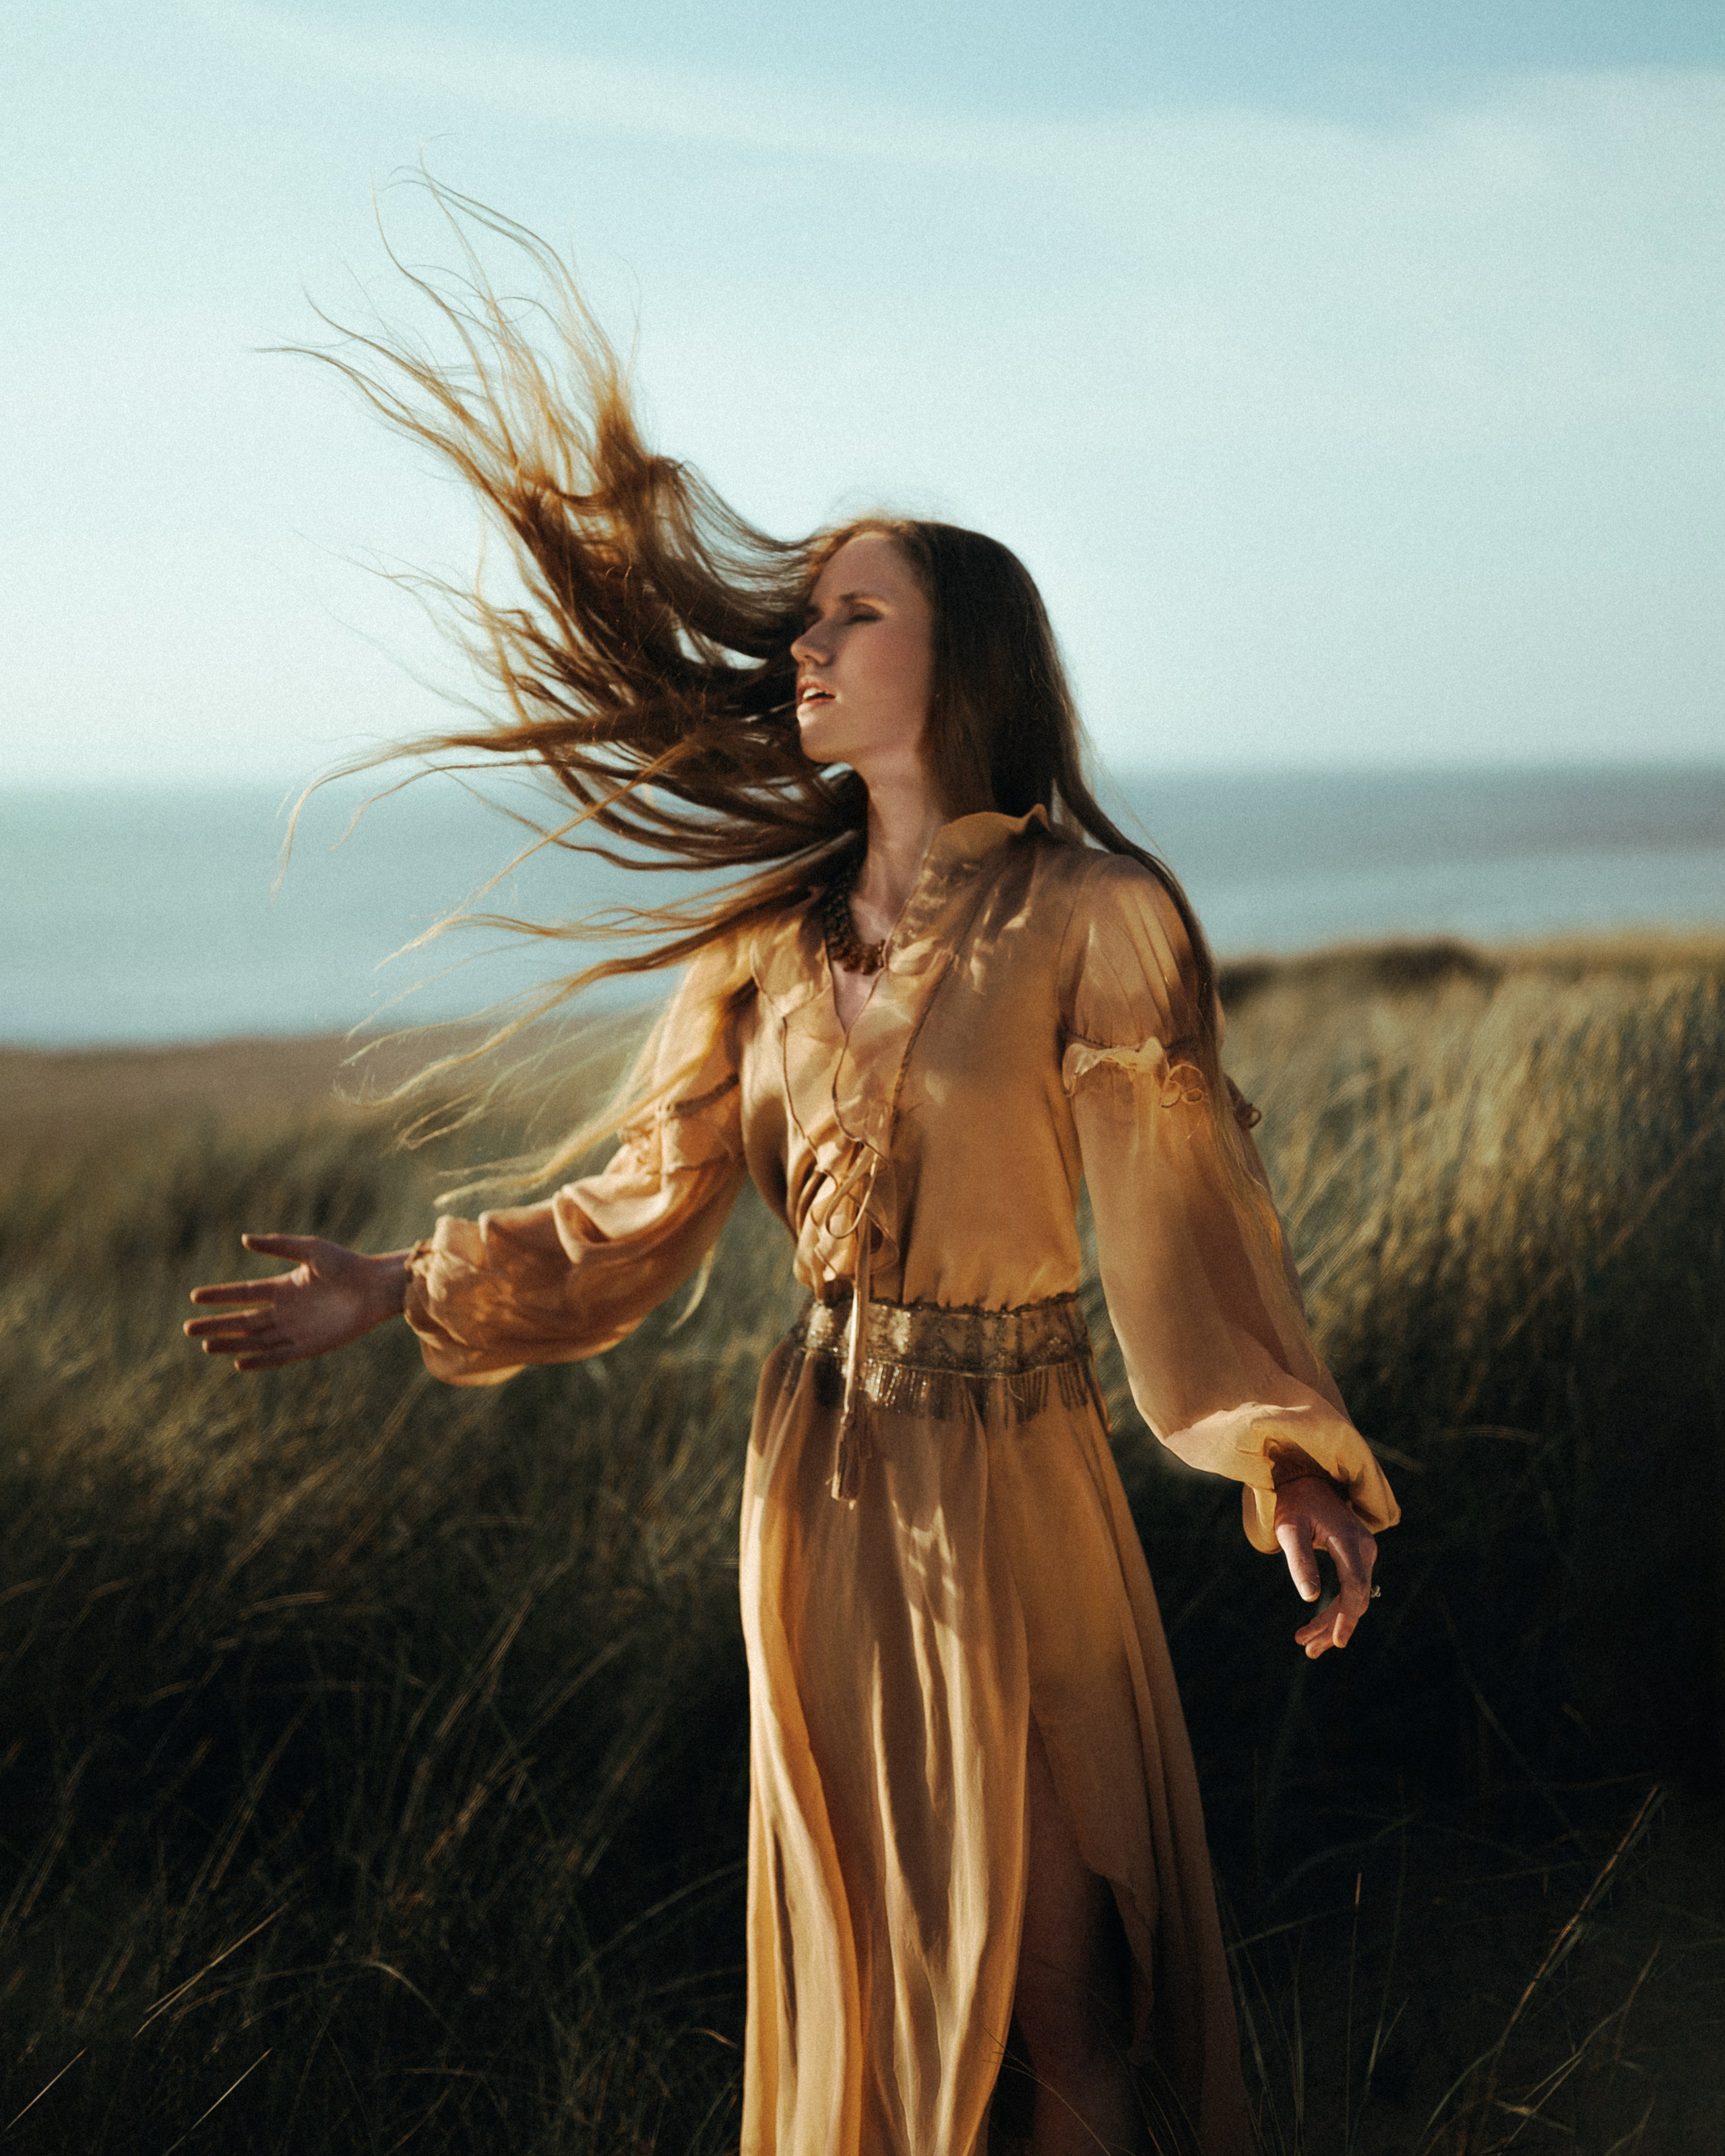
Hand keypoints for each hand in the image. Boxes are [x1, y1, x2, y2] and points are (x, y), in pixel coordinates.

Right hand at [184, 1234, 408, 1370]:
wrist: (377, 1287)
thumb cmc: (347, 1264)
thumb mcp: (310, 1249)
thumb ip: (278, 1246)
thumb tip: (244, 1239)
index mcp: (283, 1287)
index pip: (243, 1293)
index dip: (219, 1295)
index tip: (194, 1296)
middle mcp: (286, 1310)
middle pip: (243, 1320)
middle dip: (216, 1325)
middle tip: (189, 1329)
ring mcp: (296, 1330)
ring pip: (256, 1340)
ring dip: (231, 1343)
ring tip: (206, 1346)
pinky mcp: (310, 1346)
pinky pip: (279, 1356)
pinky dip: (260, 1360)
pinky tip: (239, 1362)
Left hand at [1275, 1477, 1378, 1657]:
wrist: (1306, 1477)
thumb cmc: (1294, 1503)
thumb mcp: (1290, 1530)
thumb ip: (1300, 1562)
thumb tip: (1309, 1598)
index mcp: (1351, 1542)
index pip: (1355, 1589)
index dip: (1346, 1618)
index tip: (1336, 1643)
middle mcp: (1365, 1549)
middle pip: (1355, 1599)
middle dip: (1332, 1627)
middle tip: (1306, 1649)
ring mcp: (1364, 1553)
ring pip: (1353, 1597)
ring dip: (1332, 1623)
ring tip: (1308, 1647)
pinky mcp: (1357, 1556)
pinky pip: (1350, 1588)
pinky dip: (1336, 1609)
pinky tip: (1319, 1628)